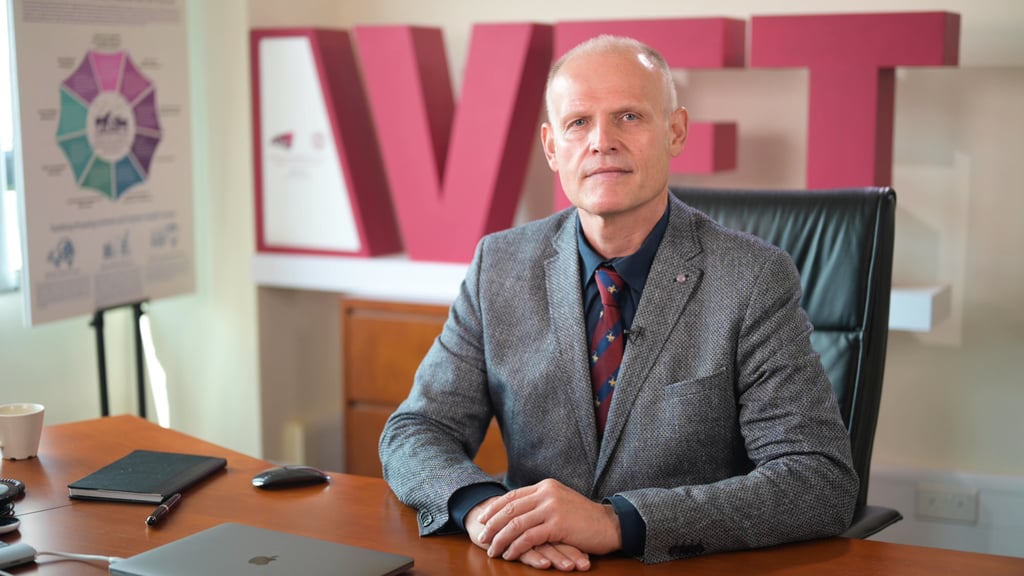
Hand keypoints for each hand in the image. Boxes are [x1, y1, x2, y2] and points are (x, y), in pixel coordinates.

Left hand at [466, 496, 590, 570]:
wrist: (609, 524)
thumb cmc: (585, 517)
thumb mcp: (561, 501)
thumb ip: (542, 503)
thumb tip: (520, 510)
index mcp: (545, 486)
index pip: (513, 496)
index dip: (495, 509)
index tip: (483, 519)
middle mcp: (546, 493)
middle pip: (510, 509)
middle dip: (492, 524)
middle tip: (482, 537)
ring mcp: (551, 508)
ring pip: (516, 524)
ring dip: (501, 539)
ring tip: (492, 550)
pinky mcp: (557, 525)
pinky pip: (528, 537)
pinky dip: (516, 547)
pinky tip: (509, 554)